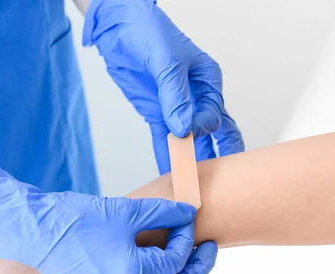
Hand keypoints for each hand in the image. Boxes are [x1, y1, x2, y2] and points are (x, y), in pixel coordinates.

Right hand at [0, 169, 217, 273]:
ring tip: (179, 252)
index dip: (187, 238)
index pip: (176, 260)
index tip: (188, 220)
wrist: (33, 233)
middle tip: (207, 250)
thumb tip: (188, 213)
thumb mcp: (125, 211)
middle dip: (196, 269)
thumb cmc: (76, 220)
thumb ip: (163, 213)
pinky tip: (147, 259)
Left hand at [83, 0, 244, 173]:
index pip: (214, 116)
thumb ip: (175, 96)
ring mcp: (177, 109)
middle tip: (214, 182)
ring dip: (190, 162)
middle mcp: (197, 99)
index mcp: (208, 82)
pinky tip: (169, 175)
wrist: (118, 27)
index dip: (202, 128)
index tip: (187, 132)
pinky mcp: (157, 115)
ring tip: (189, 185)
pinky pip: (164, 140)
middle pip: (215, 134)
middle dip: (216, 157)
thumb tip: (183, 128)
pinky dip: (167, 157)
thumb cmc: (149, 32)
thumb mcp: (166, 60)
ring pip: (190, 142)